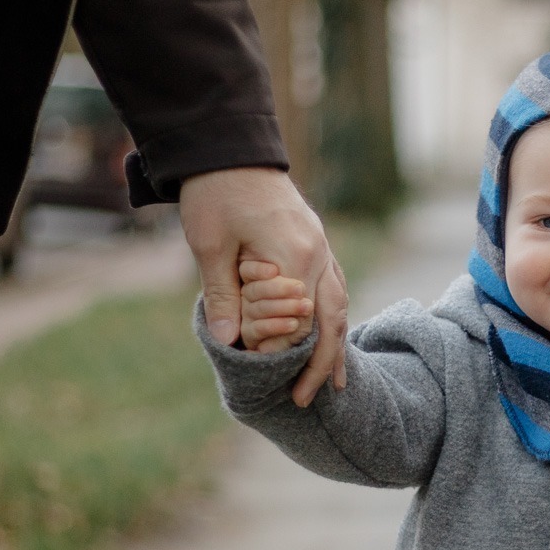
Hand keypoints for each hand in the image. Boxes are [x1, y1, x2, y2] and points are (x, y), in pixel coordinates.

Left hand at [179, 167, 347, 405]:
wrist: (230, 150)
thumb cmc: (215, 193)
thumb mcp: (209, 244)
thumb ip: (223, 294)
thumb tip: (229, 342)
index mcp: (294, 255)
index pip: (297, 320)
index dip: (279, 350)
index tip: (257, 371)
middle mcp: (318, 255)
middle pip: (331, 321)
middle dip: (322, 363)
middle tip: (308, 399)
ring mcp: (322, 249)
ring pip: (339, 307)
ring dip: (335, 347)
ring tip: (333, 383)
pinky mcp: (316, 245)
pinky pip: (334, 291)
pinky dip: (334, 321)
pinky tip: (331, 340)